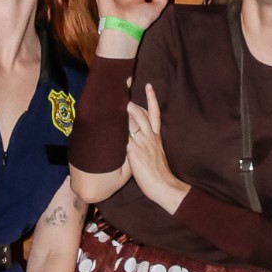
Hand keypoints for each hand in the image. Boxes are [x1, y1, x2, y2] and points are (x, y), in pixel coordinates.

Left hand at [126, 85, 187, 211]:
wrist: (163, 185)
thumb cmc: (159, 174)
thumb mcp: (157, 154)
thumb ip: (148, 144)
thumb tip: (136, 140)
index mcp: (156, 137)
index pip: (155, 113)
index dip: (152, 99)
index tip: (149, 86)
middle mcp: (150, 137)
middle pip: (141, 114)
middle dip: (132, 103)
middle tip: (123, 92)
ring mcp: (142, 143)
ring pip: (132, 122)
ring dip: (124, 113)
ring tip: (116, 104)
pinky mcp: (133, 151)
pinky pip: (123, 137)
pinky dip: (116, 130)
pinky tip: (107, 126)